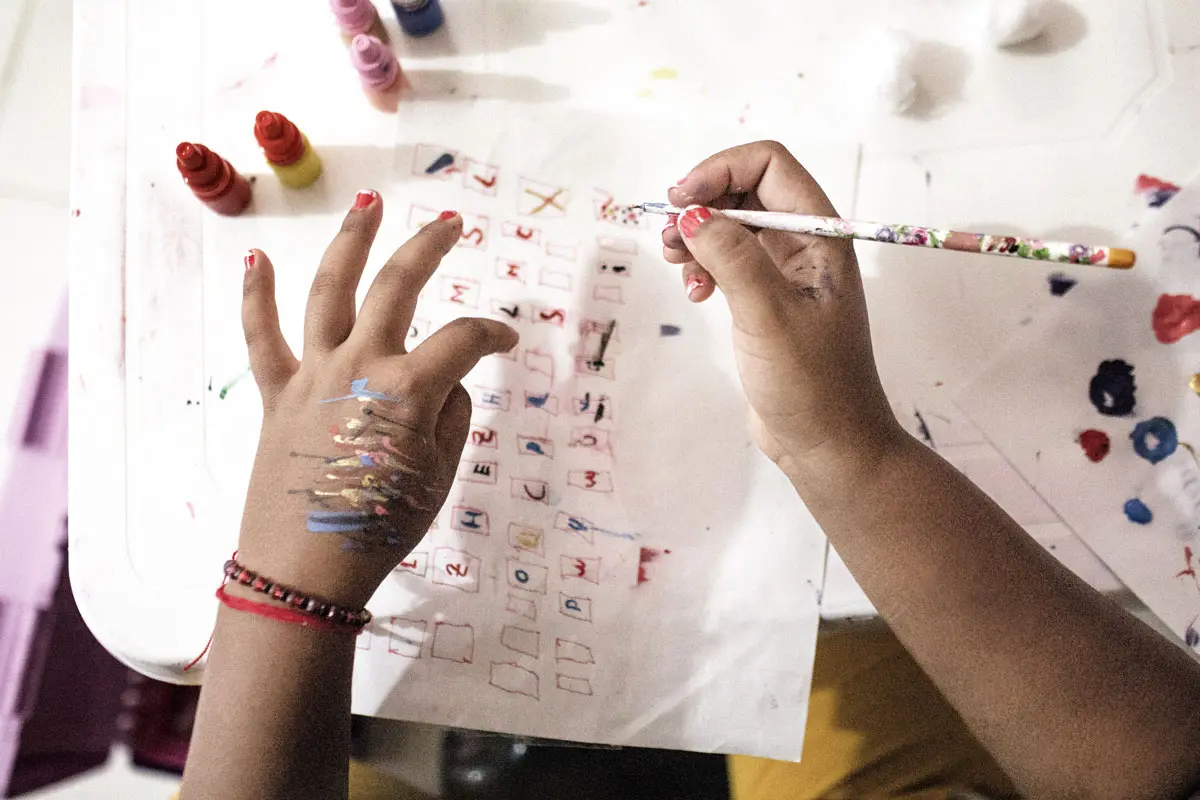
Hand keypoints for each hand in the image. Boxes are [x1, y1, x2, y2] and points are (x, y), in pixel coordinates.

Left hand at [236, 192, 517, 607]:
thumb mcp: (439, 478)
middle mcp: (359, 365)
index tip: (509, 342)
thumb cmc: (380, 529)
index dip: (493, 334)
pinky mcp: (276, 394)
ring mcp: (312, 375)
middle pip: (397, 287)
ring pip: (330, 291)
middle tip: (450, 222)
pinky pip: (262, 338)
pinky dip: (256, 297)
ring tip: (369, 204)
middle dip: (428, 247)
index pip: (464, 340)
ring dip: (351, 242)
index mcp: (408, 388)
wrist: (302, 572)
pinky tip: (255, 259)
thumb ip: (451, 420)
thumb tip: (448, 385)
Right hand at [662, 142, 900, 487]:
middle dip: (702, 203)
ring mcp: (785, 272)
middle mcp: (805, 244)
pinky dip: (703, 266)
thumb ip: (731, 256)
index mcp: (820, 236)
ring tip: (676, 266)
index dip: (719, 170)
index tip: (680, 201)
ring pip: (731, 225)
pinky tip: (695, 294)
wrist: (829, 445)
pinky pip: (728, 260)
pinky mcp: (765, 300)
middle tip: (670, 238)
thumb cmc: (812, 385)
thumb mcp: (768, 315)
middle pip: (745, 189)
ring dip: (697, 236)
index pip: (769, 164)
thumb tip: (690, 212)